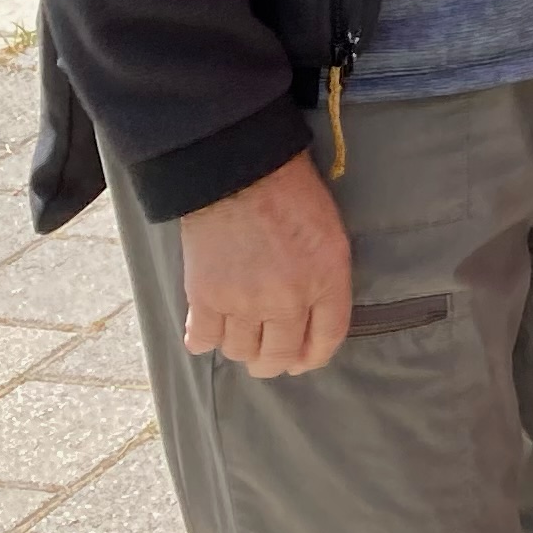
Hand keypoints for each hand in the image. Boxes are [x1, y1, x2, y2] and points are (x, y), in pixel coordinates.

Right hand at [176, 150, 350, 376]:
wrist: (239, 172)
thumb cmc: (291, 193)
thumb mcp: (330, 234)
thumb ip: (326, 280)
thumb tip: (312, 318)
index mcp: (326, 280)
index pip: (326, 340)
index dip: (312, 356)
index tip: (301, 360)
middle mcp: (287, 300)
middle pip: (278, 356)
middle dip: (274, 361)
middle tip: (267, 354)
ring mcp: (244, 302)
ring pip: (240, 353)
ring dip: (241, 347)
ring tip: (240, 331)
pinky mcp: (205, 298)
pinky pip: (203, 341)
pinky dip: (204, 339)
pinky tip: (208, 327)